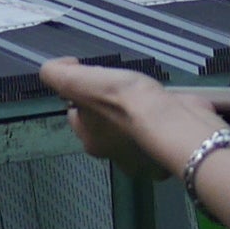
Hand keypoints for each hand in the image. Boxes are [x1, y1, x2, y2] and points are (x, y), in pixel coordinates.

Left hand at [38, 60, 219, 178]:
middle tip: (123, 88)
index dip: (84, 95)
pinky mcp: (170, 155)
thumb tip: (63, 67)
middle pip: (105, 126)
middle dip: (110, 108)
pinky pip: (160, 138)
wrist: (172, 121)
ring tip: (145, 96)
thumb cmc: (123, 101)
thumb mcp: (77, 81)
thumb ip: (57, 73)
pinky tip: (165, 108)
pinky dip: (161, 124)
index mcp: (90, 141)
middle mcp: (115, 157)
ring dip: (136, 117)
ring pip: (132, 134)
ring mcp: (145, 161)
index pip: (78, 115)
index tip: (98, 82)